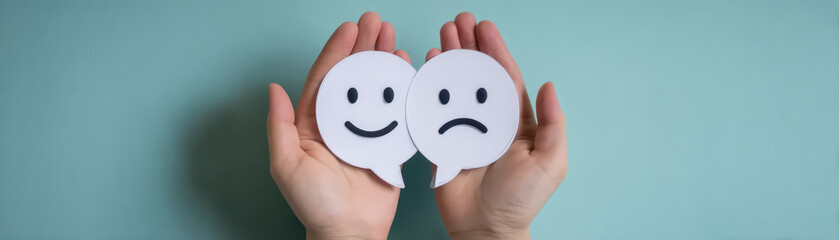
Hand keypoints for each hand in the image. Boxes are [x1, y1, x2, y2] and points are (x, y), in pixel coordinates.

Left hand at [267, 12, 411, 239]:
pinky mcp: (388, 143)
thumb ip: (280, 126)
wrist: (350, 232)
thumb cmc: (315, 205)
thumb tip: (274, 88)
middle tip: (375, 22)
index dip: (336, 51)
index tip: (349, 28)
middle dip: (363, 46)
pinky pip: (396, 110)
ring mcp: (364, 132)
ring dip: (382, 60)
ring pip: (374, 87)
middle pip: (352, 76)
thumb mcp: (287, 165)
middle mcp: (339, 123)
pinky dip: (402, 88)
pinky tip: (406, 68)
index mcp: (313, 124)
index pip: (325, 79)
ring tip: (391, 37)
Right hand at [426, 12, 567, 239]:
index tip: (484, 27)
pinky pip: (434, 108)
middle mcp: (489, 119)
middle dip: (469, 46)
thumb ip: (553, 124)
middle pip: (478, 75)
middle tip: (458, 21)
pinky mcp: (442, 140)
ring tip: (443, 35)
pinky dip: (430, 85)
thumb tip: (548, 85)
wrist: (486, 228)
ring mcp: (464, 128)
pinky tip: (427, 66)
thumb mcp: (551, 162)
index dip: (495, 51)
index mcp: (516, 121)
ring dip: (449, 58)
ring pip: (455, 85)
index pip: (505, 77)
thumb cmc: (522, 199)